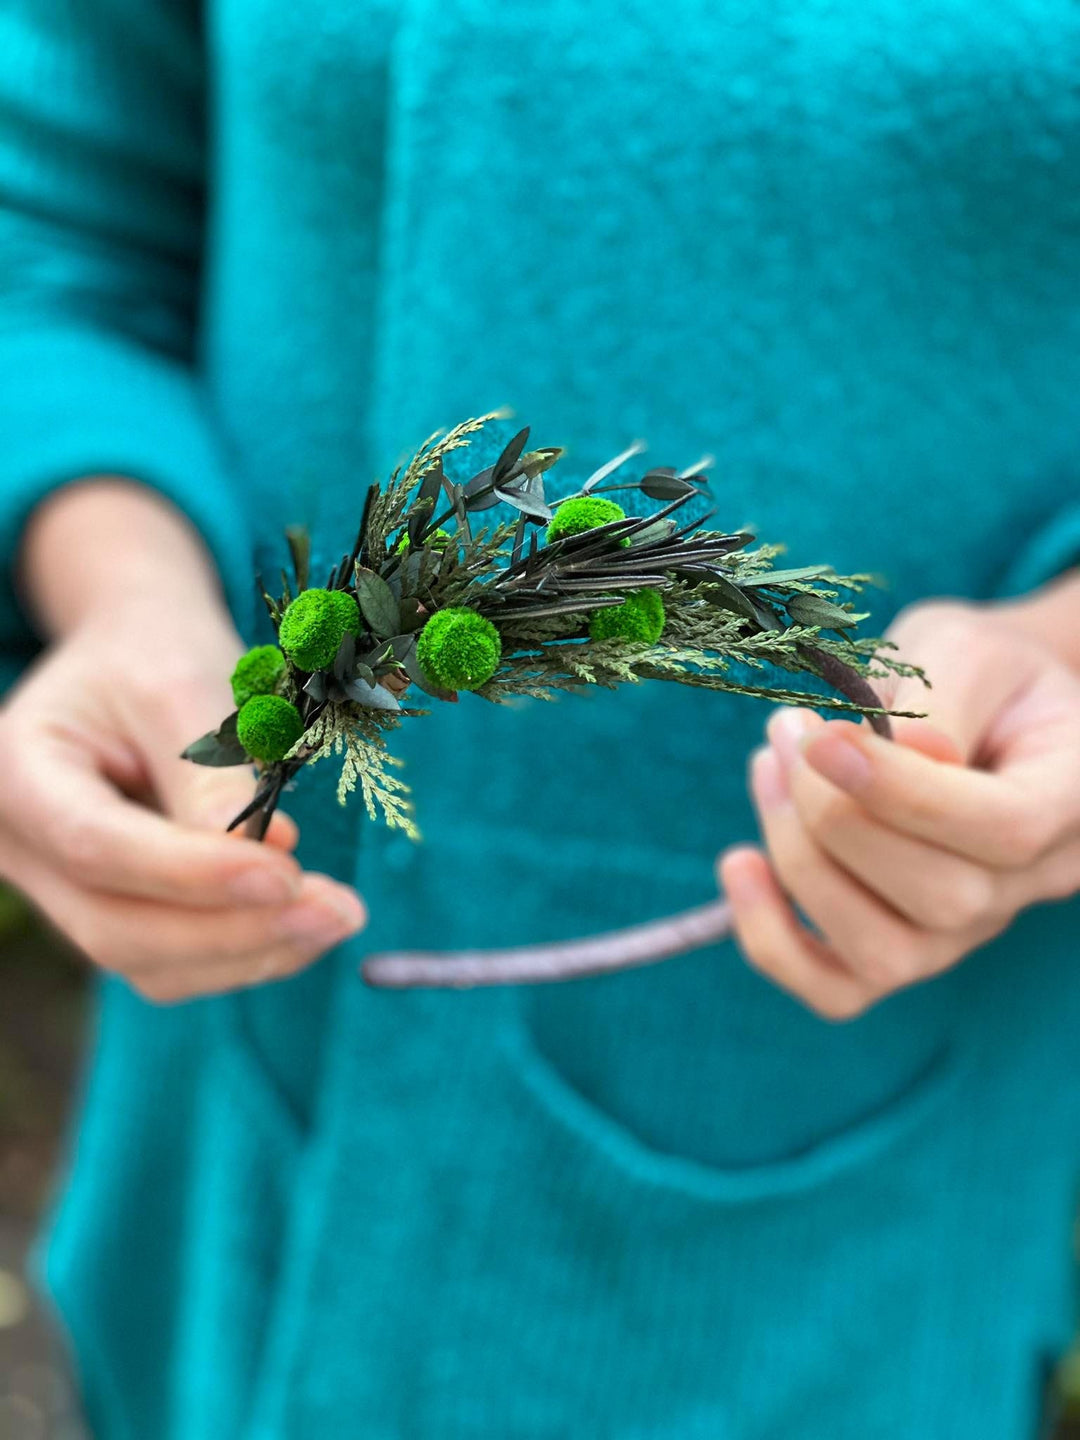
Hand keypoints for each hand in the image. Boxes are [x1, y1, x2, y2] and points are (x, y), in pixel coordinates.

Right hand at [0, 481, 365, 1002]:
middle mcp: (23, 850)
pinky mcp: (114, 915)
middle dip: (235, 929)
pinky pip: (174, 962)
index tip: (285, 875)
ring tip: (338, 914)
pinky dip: (247, 950)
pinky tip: (308, 921)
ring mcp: (63, 895)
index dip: (191, 874)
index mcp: (17, 775)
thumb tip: (267, 856)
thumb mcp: (180, 683)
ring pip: (149, 962)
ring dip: (252, 951)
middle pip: (118, 926)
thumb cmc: (152, 654)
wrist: (134, 657)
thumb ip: (211, 771)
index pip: (96, 847)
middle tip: (339, 911)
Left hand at [716, 598, 1079, 1018]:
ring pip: (885, 955)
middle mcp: (1027, 886)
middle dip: (835, 815)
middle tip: (789, 729)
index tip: (822, 737)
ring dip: (799, 860)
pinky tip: (739, 863)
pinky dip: (773, 940)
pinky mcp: (898, 952)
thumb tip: (901, 756)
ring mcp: (964, 935)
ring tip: (770, 765)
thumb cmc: (974, 674)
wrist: (975, 711)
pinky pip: (836, 992)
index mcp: (1070, 798)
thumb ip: (943, 699)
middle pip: (943, 899)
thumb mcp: (967, 647)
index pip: (1004, 828)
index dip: (905, 794)